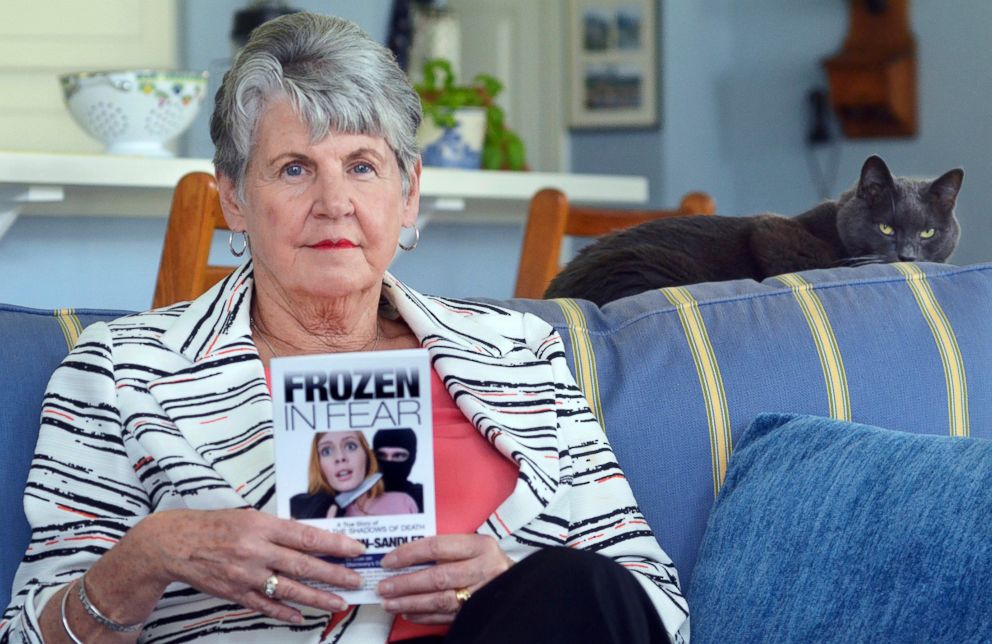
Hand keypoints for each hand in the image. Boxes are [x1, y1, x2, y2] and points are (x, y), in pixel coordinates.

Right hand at [135, 509, 364, 622]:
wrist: (175, 544)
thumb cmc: (215, 526)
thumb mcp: (251, 517)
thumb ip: (280, 530)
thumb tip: (314, 541)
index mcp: (262, 526)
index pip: (307, 537)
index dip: (335, 545)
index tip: (356, 549)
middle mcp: (256, 551)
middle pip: (303, 565)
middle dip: (334, 575)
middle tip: (356, 580)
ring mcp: (246, 575)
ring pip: (289, 590)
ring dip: (317, 598)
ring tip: (339, 603)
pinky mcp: (235, 593)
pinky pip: (265, 606)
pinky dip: (285, 612)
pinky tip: (302, 616)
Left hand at [376, 534, 511, 623]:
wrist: (518, 582)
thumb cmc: (485, 561)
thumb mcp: (472, 546)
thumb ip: (445, 550)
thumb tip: (404, 558)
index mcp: (479, 545)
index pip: (437, 547)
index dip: (409, 554)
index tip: (387, 561)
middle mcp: (483, 568)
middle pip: (438, 577)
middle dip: (406, 583)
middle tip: (383, 587)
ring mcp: (482, 593)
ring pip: (440, 600)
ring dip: (411, 603)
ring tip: (389, 603)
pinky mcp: (479, 612)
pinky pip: (446, 616)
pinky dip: (424, 616)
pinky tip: (408, 613)